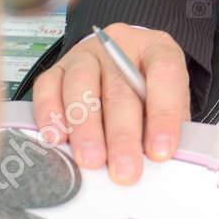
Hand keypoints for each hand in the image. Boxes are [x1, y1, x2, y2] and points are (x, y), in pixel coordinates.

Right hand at [32, 23, 190, 183]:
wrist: (123, 64)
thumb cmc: (149, 88)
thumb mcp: (170, 100)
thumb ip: (167, 126)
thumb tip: (156, 159)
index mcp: (156, 49)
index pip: (165, 75)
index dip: (164, 114)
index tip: (160, 151)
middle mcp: (119, 48)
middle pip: (120, 89)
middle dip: (122, 136)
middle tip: (124, 169)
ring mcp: (85, 55)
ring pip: (81, 86)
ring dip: (86, 129)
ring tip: (91, 160)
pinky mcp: (57, 68)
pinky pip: (48, 88)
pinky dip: (51, 115)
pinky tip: (57, 138)